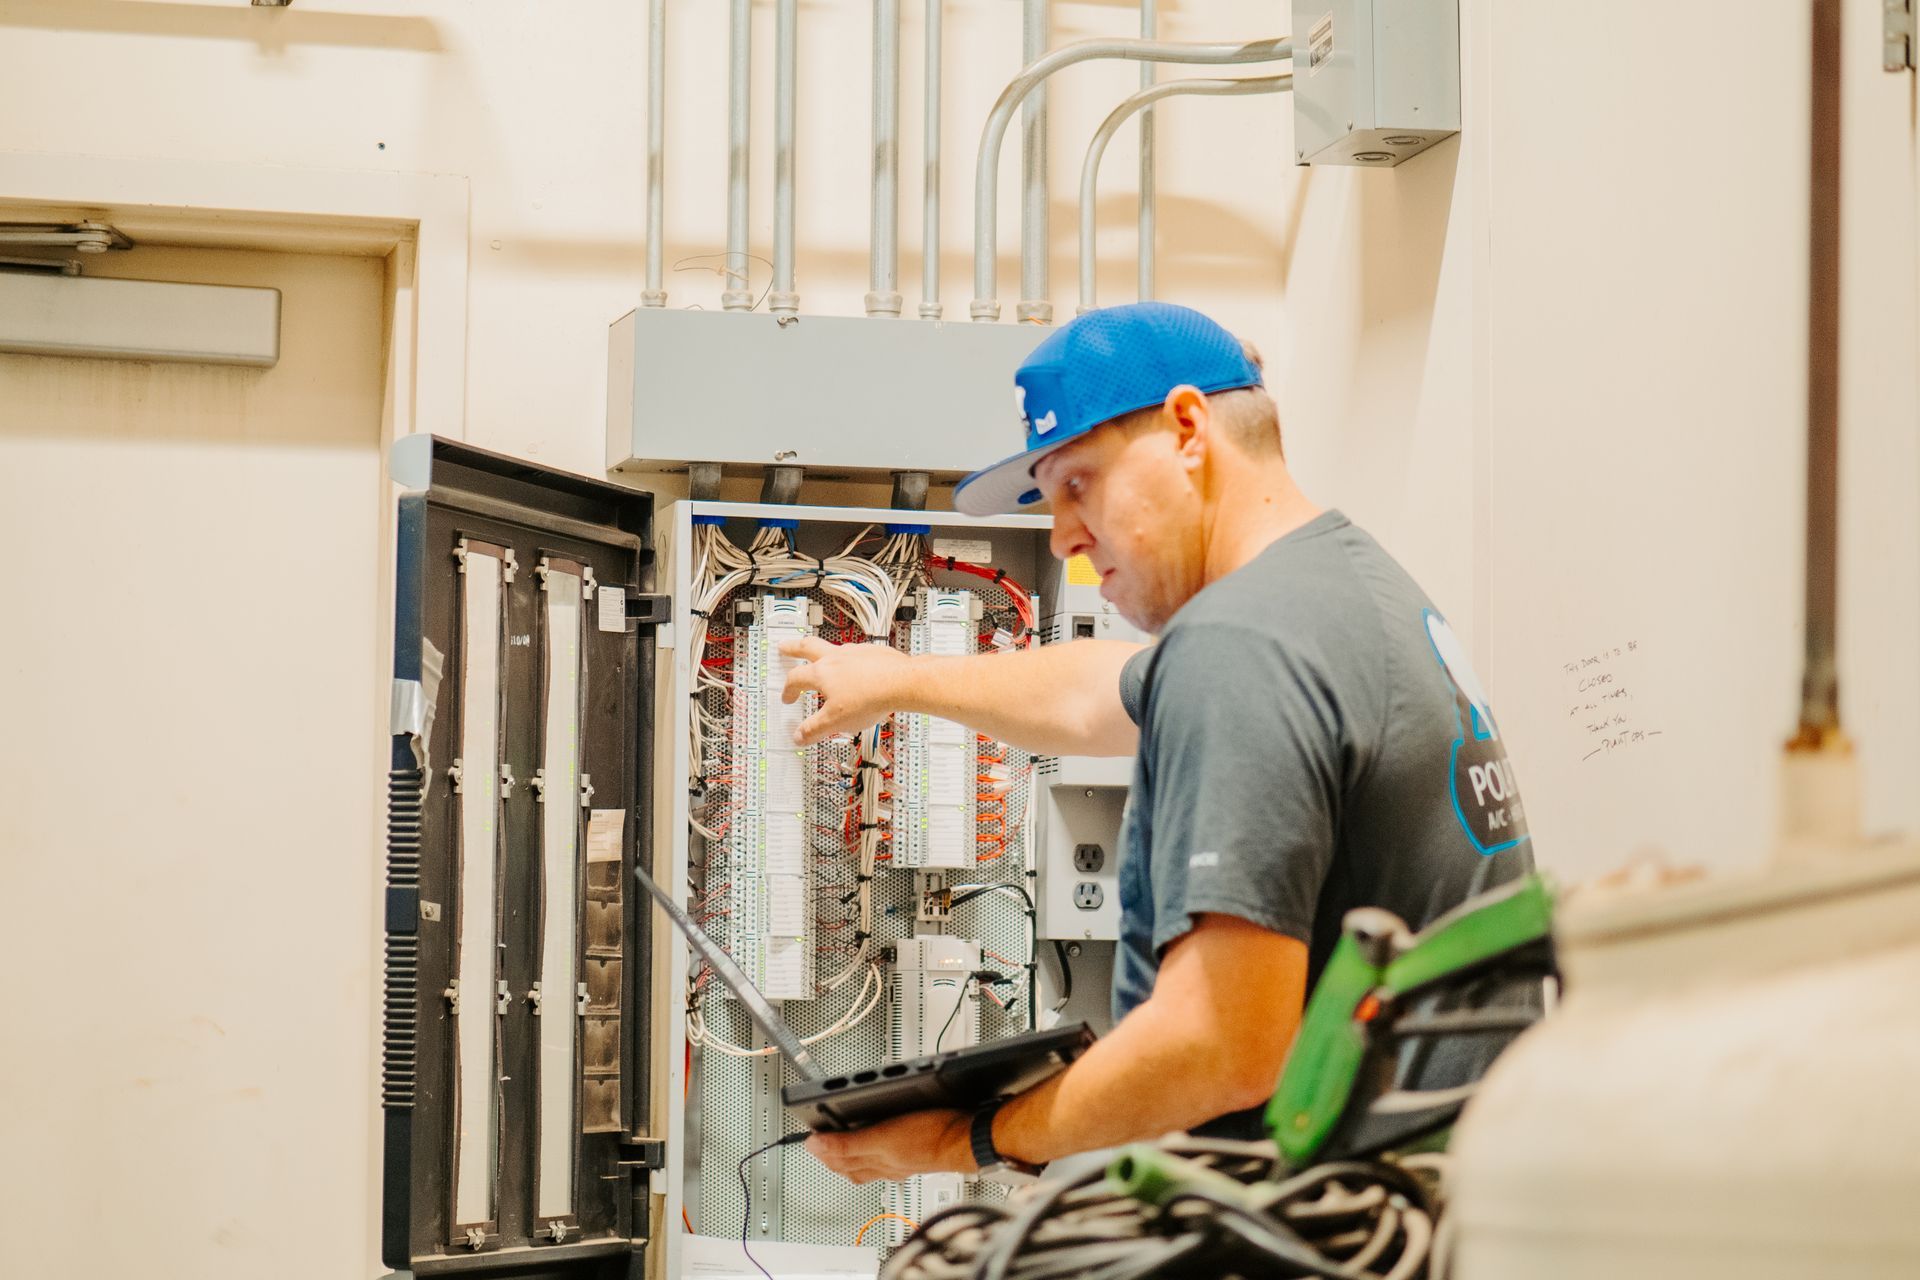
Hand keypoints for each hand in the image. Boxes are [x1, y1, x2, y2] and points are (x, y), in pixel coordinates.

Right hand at [778, 636, 910, 745]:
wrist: (903, 682)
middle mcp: (836, 657)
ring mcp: (855, 652)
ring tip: (823, 656)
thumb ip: (815, 729)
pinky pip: (856, 652)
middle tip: (784, 646)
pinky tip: (857, 666)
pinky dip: (850, 658)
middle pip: (807, 647)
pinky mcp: (874, 652)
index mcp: (821, 673)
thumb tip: (800, 736)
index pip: (795, 679)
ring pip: (833, 647)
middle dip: (793, 648)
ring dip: (823, 651)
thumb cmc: (870, 697)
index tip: (788, 697)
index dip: (788, 690)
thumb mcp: (836, 721)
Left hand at [805, 1108, 975, 1183]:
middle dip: (833, 1154)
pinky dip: (876, 1151)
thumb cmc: (933, 1137)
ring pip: (868, 1162)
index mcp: (876, 1161)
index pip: (840, 1160)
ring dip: (852, 1154)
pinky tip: (881, 1144)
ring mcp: (902, 1161)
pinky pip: (887, 1158)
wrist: (968, 1138)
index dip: (821, 1150)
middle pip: (851, 1165)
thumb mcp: (882, 1136)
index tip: (809, 1138)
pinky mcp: (917, 1153)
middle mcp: (887, 1164)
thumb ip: (848, 1144)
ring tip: (842, 1144)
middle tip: (820, 1143)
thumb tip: (816, 1146)